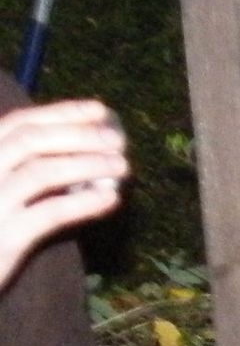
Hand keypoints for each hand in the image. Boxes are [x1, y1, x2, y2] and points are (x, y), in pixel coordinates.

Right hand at [0, 101, 127, 288]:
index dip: (62, 113)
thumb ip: (23, 167)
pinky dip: (83, 203)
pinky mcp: (4, 237)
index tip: (100, 109)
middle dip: (81, 135)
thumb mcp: (1, 189)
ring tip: (122, 165)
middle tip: (118, 139)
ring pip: (41, 171)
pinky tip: (110, 200)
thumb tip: (81, 149)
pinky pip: (49, 213)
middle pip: (31, 140)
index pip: (19, 122)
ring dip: (87, 164)